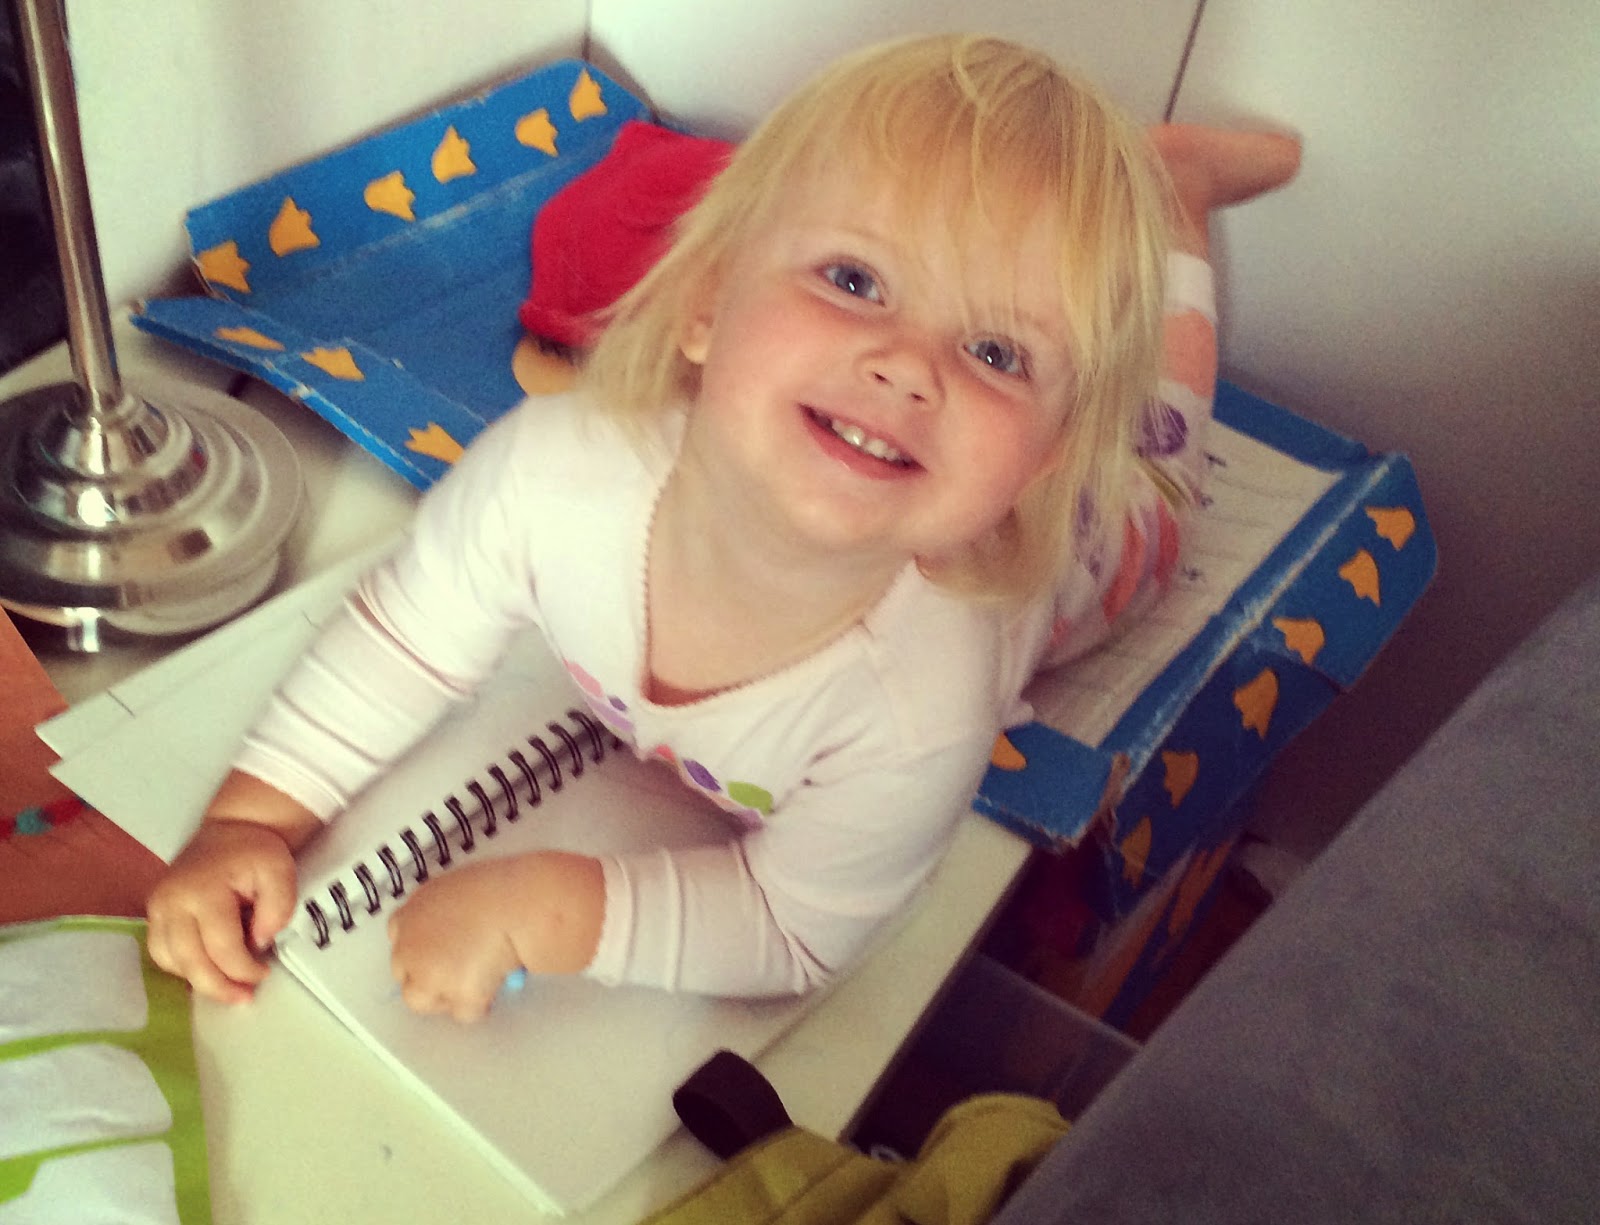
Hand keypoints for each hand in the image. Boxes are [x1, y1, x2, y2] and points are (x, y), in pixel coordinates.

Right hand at [146, 771, 321, 1003]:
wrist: (230, 828)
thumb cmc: (255, 850)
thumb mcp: (280, 871)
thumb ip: (276, 908)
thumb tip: (259, 943)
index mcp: (203, 891)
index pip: (220, 947)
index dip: (242, 969)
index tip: (263, 974)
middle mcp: (171, 901)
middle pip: (189, 960)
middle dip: (218, 986)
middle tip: (243, 997)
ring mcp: (157, 907)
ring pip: (169, 960)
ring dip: (197, 979)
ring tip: (228, 986)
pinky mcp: (153, 911)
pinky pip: (160, 951)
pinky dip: (182, 966)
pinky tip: (207, 967)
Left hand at [386, 859, 523, 1022]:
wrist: (517, 904)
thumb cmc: (498, 885)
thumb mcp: (458, 888)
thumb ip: (445, 910)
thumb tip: (456, 928)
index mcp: (411, 912)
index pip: (398, 936)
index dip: (419, 946)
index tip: (437, 950)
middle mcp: (410, 946)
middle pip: (404, 973)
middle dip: (426, 977)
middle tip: (457, 973)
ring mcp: (429, 974)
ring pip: (423, 1001)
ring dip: (445, 997)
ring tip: (476, 985)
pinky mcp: (456, 994)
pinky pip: (465, 1012)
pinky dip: (480, 1004)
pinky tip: (496, 987)